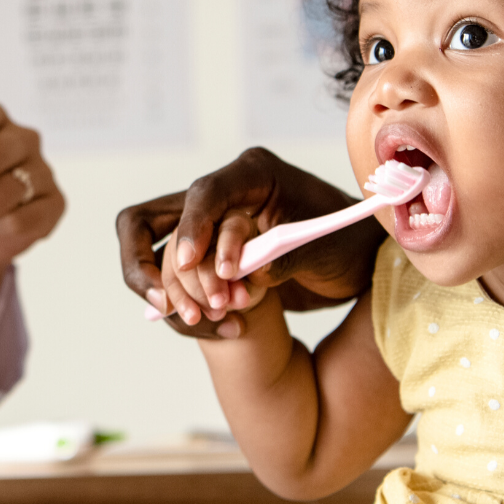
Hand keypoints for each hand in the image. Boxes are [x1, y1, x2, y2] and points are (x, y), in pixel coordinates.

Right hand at [116, 147, 385, 338]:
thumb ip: (286, 257)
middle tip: (172, 304)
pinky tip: (226, 328)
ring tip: (216, 318)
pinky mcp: (205, 259)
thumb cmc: (347, 243)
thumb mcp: (325, 249)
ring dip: (177, 294)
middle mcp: (221, 197)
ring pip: (156, 259)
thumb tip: (249, 274)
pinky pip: (175, 285)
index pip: (204, 193)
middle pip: (147, 221)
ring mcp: (208, 229)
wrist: (356, 264)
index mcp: (252, 175)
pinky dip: (190, 309)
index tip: (187, 264)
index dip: (191, 227)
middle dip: (152, 266)